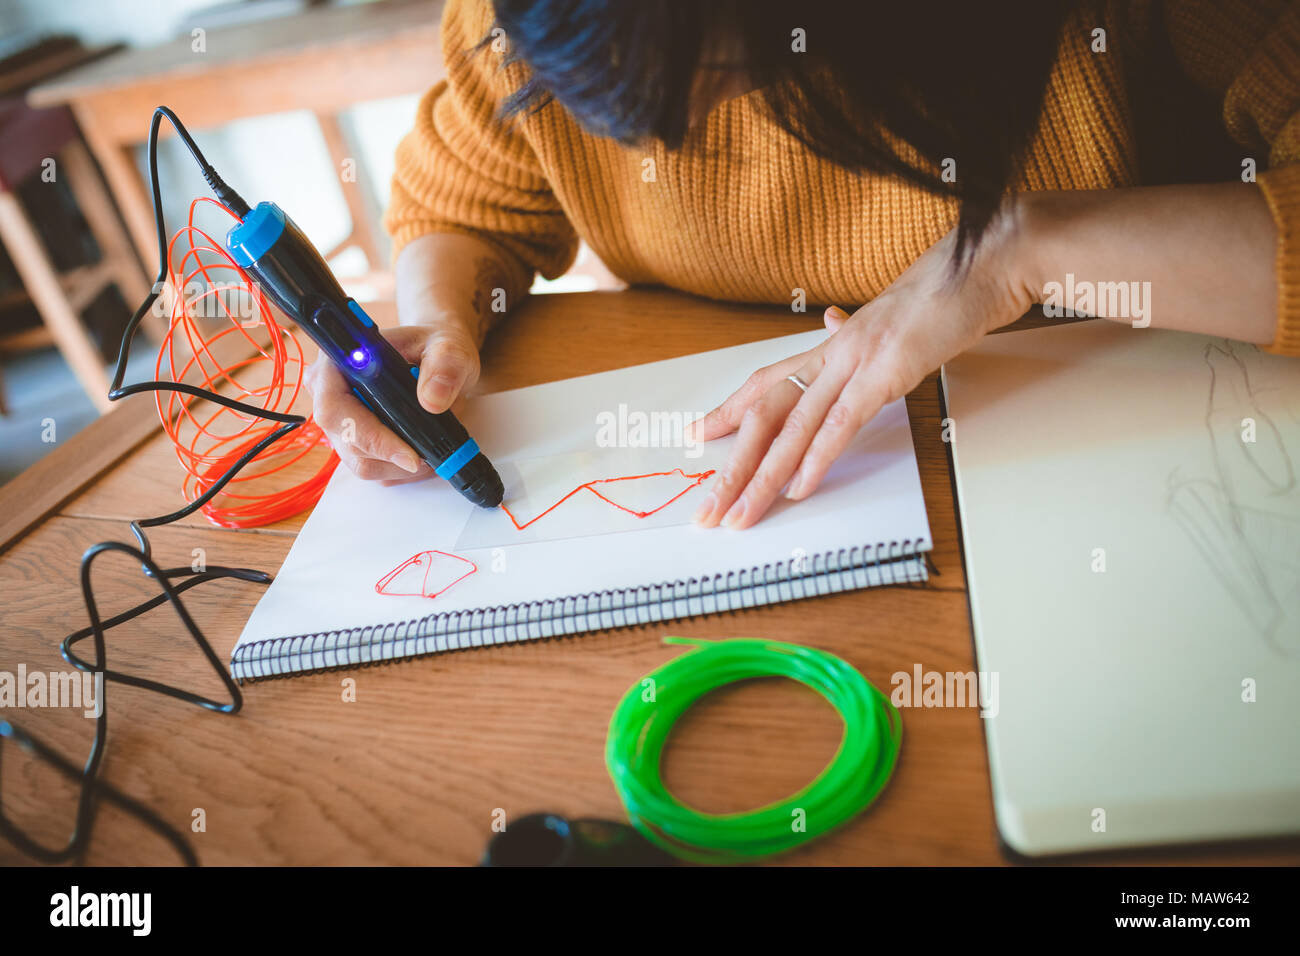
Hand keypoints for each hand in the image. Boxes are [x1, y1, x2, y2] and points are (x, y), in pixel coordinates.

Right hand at [303, 318, 480, 484]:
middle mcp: (330, 392)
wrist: (440, 361)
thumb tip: (432, 400)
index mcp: (341, 360)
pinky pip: (373, 468)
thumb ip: (445, 365)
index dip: (369, 435)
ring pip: (360, 462)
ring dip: (399, 466)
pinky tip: (421, 451)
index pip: (336, 407)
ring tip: (430, 451)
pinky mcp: (354, 443)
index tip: (409, 454)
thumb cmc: (435, 348)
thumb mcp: (449, 347)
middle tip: (429, 457)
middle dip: (391, 455)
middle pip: (346, 441)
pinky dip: (401, 469)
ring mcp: (340, 421)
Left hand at [691, 208, 1033, 528]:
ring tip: (742, 512)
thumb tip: (833, 321)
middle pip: (766, 413)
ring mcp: (857, 359)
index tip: (697, 433)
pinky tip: (799, 487)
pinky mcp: (888, 370)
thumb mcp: (892, 318)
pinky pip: (842, 422)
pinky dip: (817, 457)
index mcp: (833, 343)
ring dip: (764, 476)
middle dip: (734, 466)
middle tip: (710, 507)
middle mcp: (834, 350)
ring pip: (794, 426)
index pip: (767, 381)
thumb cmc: (946, 293)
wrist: (984, 261)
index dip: (730, 410)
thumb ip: (857, 331)